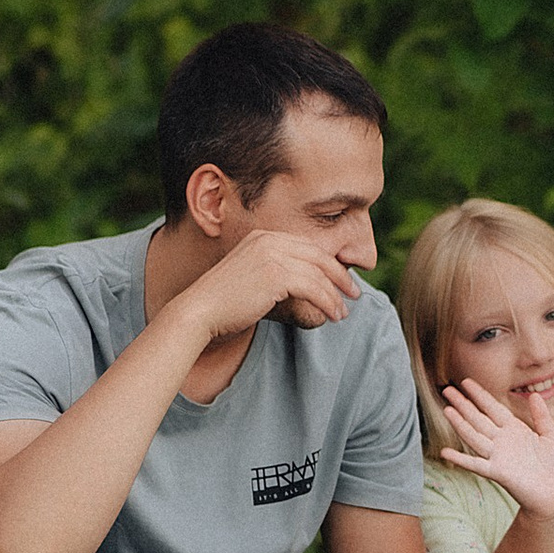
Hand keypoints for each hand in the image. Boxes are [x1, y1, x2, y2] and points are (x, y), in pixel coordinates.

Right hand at [177, 225, 361, 345]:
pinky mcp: (276, 274)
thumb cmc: (223, 303)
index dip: (328, 265)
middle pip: (318, 256)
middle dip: (340, 276)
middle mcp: (268, 240)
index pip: (306, 248)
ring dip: (335, 295)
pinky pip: (314, 288)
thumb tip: (304, 287)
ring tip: (342, 313)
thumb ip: (276, 275)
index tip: (341, 282)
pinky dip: (328, 303)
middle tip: (354, 294)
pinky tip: (332, 315)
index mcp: (263, 237)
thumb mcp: (252, 279)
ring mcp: (272, 254)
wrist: (200, 312)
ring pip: (319, 274)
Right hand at [439, 380, 553, 523]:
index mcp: (516, 431)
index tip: (466, 382)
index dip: (480, 395)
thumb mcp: (552, 437)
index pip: (493, 408)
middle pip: (479, 419)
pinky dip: (461, 459)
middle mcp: (503, 442)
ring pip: (474, 436)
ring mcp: (499, 457)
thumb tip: (534, 395)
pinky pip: (476, 465)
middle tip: (447, 389)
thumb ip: (542, 417)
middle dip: (463, 404)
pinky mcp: (498, 473)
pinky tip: (446, 452)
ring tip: (447, 409)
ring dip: (460, 424)